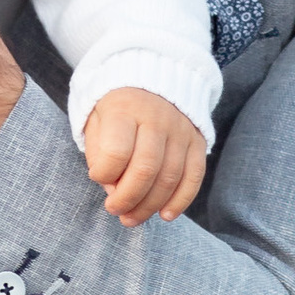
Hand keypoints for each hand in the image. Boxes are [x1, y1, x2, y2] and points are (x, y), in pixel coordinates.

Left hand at [83, 90, 208, 226]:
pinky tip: (164, 215)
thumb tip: (113, 189)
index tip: (96, 177)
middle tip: (114, 210)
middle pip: (146, 169)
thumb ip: (99, 153)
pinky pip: (194, 176)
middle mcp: (157, 118)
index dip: (104, 173)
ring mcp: (181, 130)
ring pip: (170, 177)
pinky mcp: (197, 141)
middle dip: (127, 199)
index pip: (117, 151)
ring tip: (131, 218)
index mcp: (126, 109)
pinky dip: (180, 201)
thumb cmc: (117, 108)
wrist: (154, 76)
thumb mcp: (96, 119)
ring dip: (149, 206)